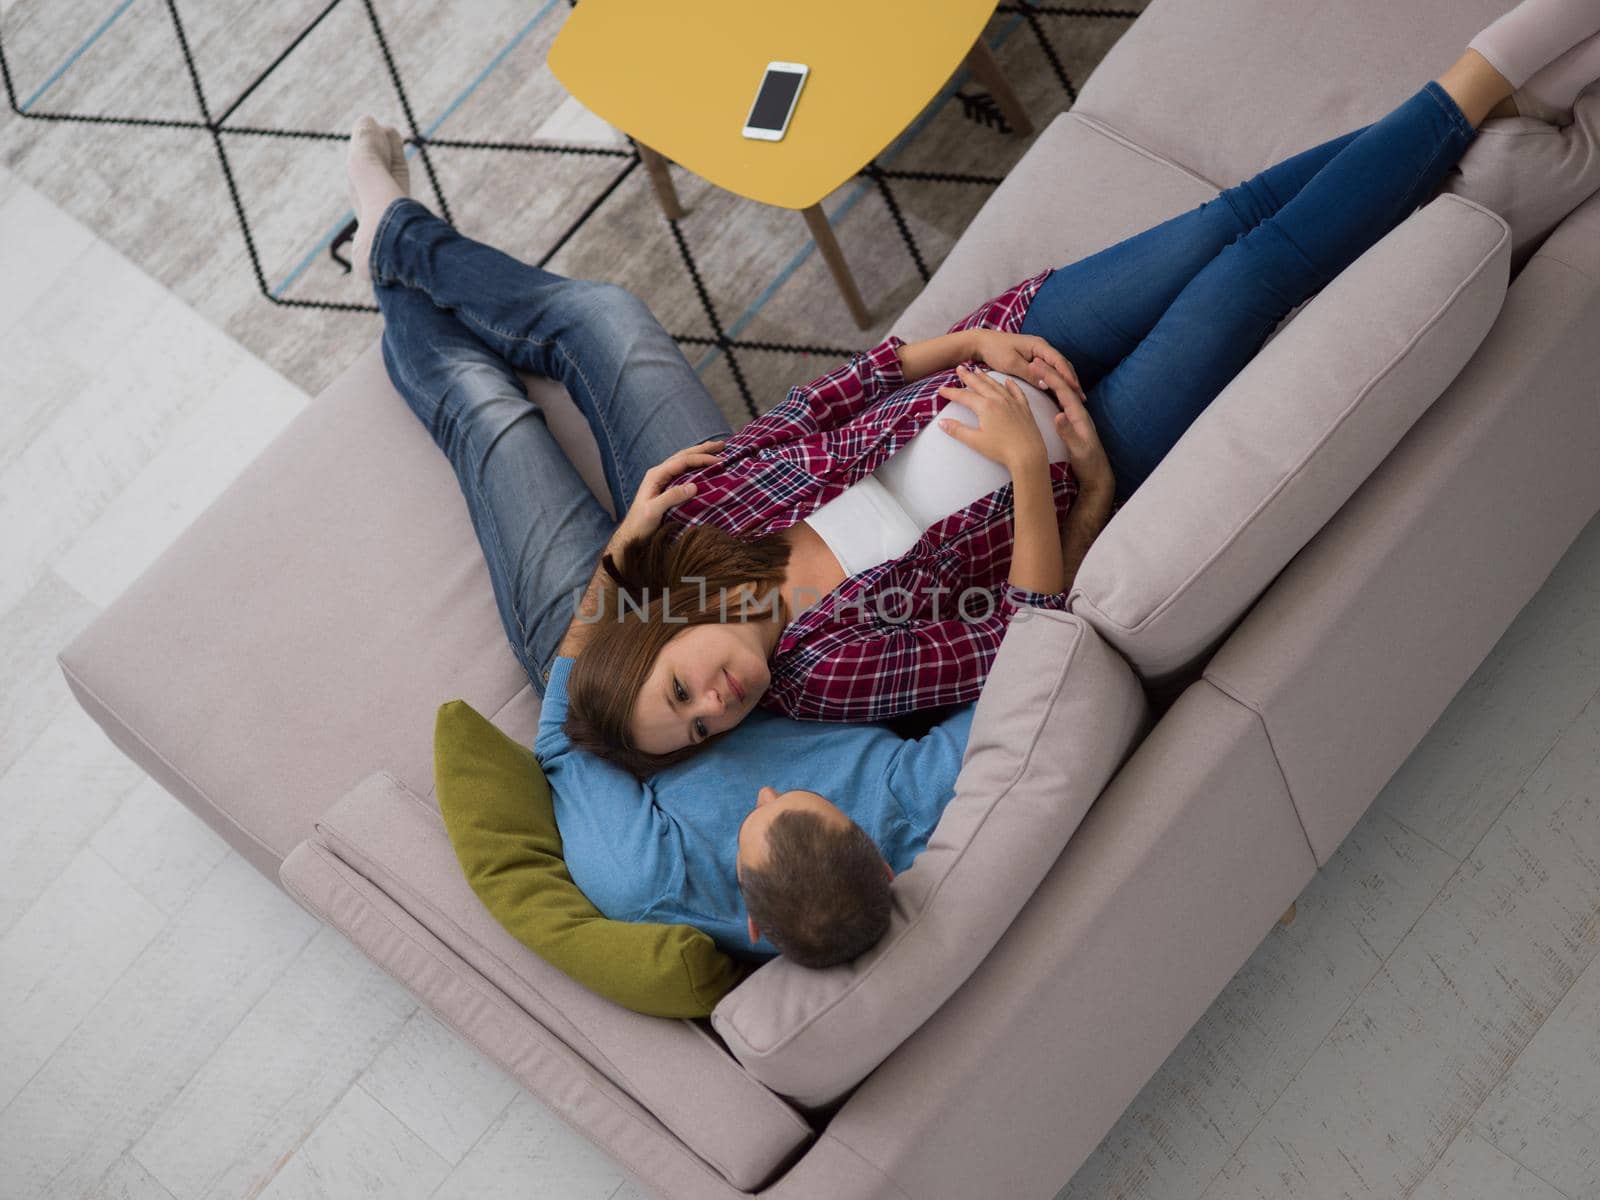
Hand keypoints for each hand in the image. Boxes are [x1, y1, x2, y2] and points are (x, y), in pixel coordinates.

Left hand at [611, 438, 725, 548]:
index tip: (719, 460)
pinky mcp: (666, 487)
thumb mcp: (654, 510)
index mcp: (656, 475)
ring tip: (715, 449)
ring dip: (699, 454)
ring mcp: (662, 479)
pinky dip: (695, 466)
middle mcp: (659, 473)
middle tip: (721, 445)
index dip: (701, 459)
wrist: (631, 535)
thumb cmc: (640, 524)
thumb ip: (672, 497)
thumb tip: (694, 486)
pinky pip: (683, 471)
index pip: (682, 461)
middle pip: (683, 456)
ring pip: (683, 461)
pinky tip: (702, 466)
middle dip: (702, 449)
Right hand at [936, 365, 1048, 476]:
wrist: (1028, 454)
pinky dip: (1011, 385)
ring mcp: (1013, 402)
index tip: (941, 390)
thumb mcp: (975, 441)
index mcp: (985, 406)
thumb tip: (942, 423)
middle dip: (968, 377)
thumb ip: (958, 430)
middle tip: (960, 369)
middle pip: (980, 385)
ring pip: (996, 385)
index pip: (964, 396)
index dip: (951, 393)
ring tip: (977, 370)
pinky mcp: (1024, 408)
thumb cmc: (1001, 449)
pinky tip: (1007, 381)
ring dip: (986, 377)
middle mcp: (999, 400)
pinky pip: (1016, 391)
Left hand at [968, 329, 1085, 403]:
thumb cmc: (995, 350)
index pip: (1059, 362)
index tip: (1075, 390)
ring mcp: (1039, 354)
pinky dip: (1057, 382)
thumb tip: (1047, 385)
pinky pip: (1050, 372)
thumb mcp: (1012, 363)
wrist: (982, 343)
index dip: (1068, 377)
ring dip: (1067, 382)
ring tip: (1075, 398)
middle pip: (1063, 365)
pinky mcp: (1034, 361)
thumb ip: (1029, 374)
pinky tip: (1061, 394)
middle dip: (1072, 381)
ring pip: (1058, 369)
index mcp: (1039, 346)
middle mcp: (1042, 348)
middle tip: (1081, 399)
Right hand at [1029, 362, 1114, 499]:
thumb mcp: (1078, 449)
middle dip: (1049, 373)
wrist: (1097, 476)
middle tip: (1033, 360)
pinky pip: (1059, 402)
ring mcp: (1075, 418)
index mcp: (1079, 415)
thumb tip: (1058, 415)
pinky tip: (1044, 391)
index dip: (1050, 376)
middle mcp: (1078, 413)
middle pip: (1062, 387)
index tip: (1036, 365)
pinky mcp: (1071, 424)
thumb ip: (1068, 432)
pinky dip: (1050, 392)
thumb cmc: (1089, 464)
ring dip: (1050, 380)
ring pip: (1061, 393)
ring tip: (1037, 369)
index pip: (1063, 390)